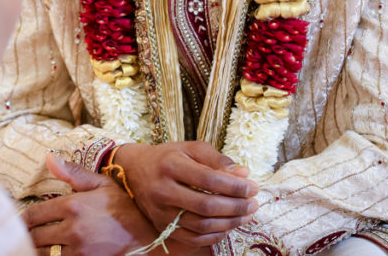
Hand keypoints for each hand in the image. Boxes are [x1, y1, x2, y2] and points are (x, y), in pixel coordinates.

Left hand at [23, 153, 209, 255]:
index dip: (24, 219)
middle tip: (27, 233)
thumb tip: (48, 157)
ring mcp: (77, 250)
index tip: (22, 220)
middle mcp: (72, 229)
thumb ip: (73, 173)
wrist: (147, 236)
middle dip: (29, 234)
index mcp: (72, 205)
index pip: (34, 215)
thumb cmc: (124, 208)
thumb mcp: (101, 184)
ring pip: (44, 253)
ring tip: (38, 243)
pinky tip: (53, 252)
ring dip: (38, 248)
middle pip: (35, 236)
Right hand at [112, 141, 257, 244]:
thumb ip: (217, 159)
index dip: (235, 186)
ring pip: (201, 225)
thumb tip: (243, 174)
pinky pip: (193, 238)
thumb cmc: (167, 157)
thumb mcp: (190, 149)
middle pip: (207, 206)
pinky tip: (227, 226)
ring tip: (246, 215)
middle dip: (236, 207)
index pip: (209, 179)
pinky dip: (214, 235)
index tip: (252, 187)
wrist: (134, 170)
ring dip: (229, 223)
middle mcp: (163, 190)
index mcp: (171, 165)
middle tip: (253, 203)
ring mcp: (161, 212)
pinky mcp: (161, 226)